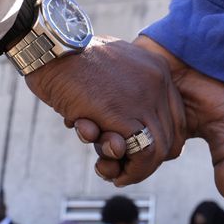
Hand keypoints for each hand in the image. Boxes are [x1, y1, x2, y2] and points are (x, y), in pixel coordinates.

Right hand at [25, 36, 186, 186]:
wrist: (48, 50)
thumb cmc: (69, 62)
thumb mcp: (107, 73)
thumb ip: (122, 97)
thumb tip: (120, 139)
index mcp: (157, 70)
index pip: (175, 120)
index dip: (158, 143)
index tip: (135, 153)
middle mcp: (158, 84)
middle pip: (169, 138)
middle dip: (146, 162)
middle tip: (122, 170)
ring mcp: (144, 99)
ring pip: (158, 151)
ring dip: (135, 170)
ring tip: (112, 173)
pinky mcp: (123, 115)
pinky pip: (141, 154)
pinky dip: (128, 170)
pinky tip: (106, 168)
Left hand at [78, 36, 223, 200]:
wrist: (200, 38)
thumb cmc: (215, 83)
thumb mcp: (222, 122)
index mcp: (163, 137)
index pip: (140, 162)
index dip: (128, 171)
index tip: (117, 176)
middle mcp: (142, 122)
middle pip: (116, 148)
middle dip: (106, 156)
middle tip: (99, 161)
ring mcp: (126, 103)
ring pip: (101, 128)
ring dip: (91, 135)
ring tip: (85, 132)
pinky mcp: (113, 83)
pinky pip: (92, 102)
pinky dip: (84, 113)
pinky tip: (78, 118)